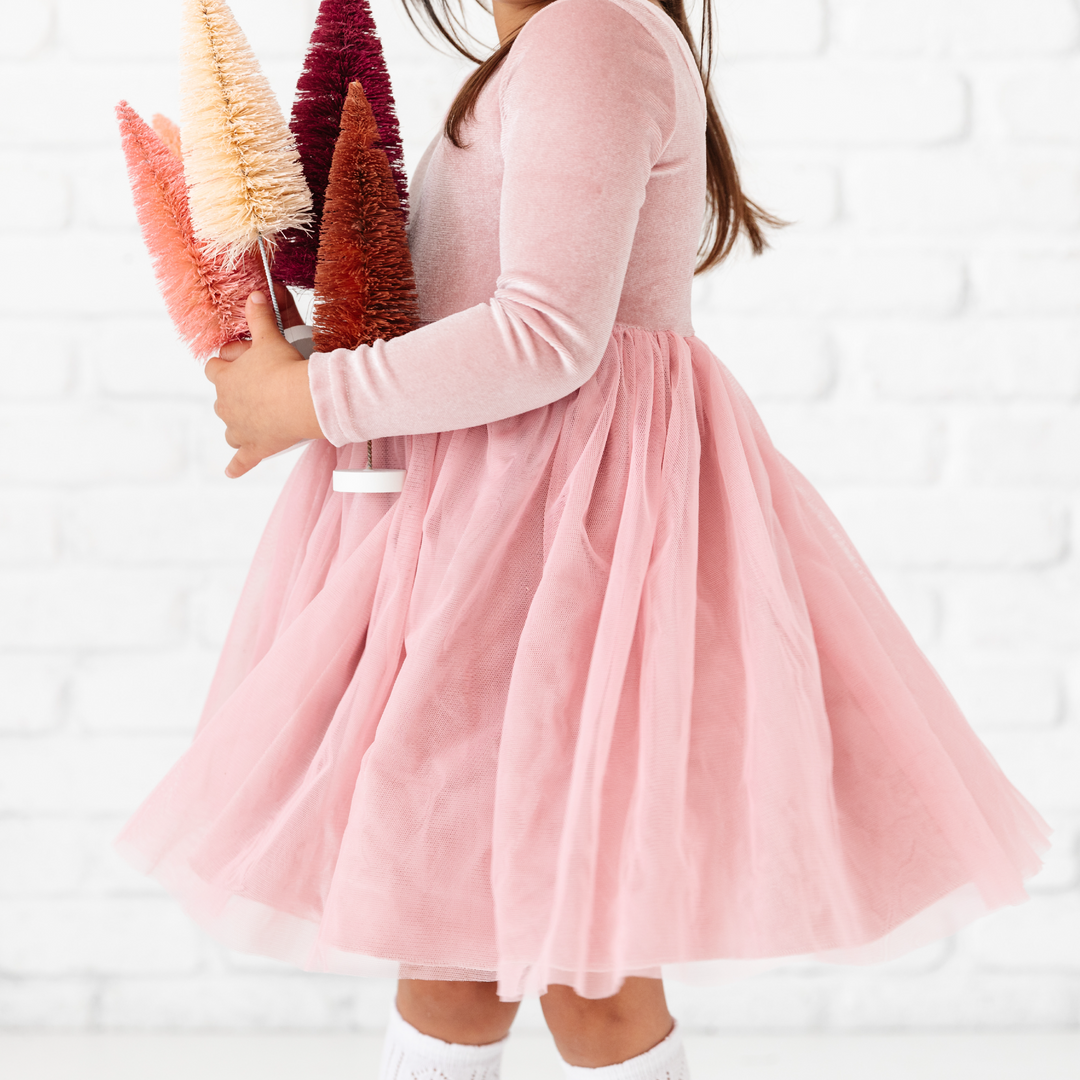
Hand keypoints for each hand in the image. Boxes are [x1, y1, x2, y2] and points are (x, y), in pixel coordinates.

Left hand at [204, 291, 324, 478]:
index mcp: (224, 378)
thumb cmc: (284, 369)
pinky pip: (241, 461)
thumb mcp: (270, 337)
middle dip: (234, 395)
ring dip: (237, 425)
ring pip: (229, 429)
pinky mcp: (254, 448)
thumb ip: (259, 316)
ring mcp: (238, 429)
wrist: (301, 400)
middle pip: (221, 399)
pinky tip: (231, 471)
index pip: (213, 368)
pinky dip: (236, 466)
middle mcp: (225, 405)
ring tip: (254, 420)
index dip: (226, 365)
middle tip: (259, 388)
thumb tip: (254, 293)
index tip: (242, 362)